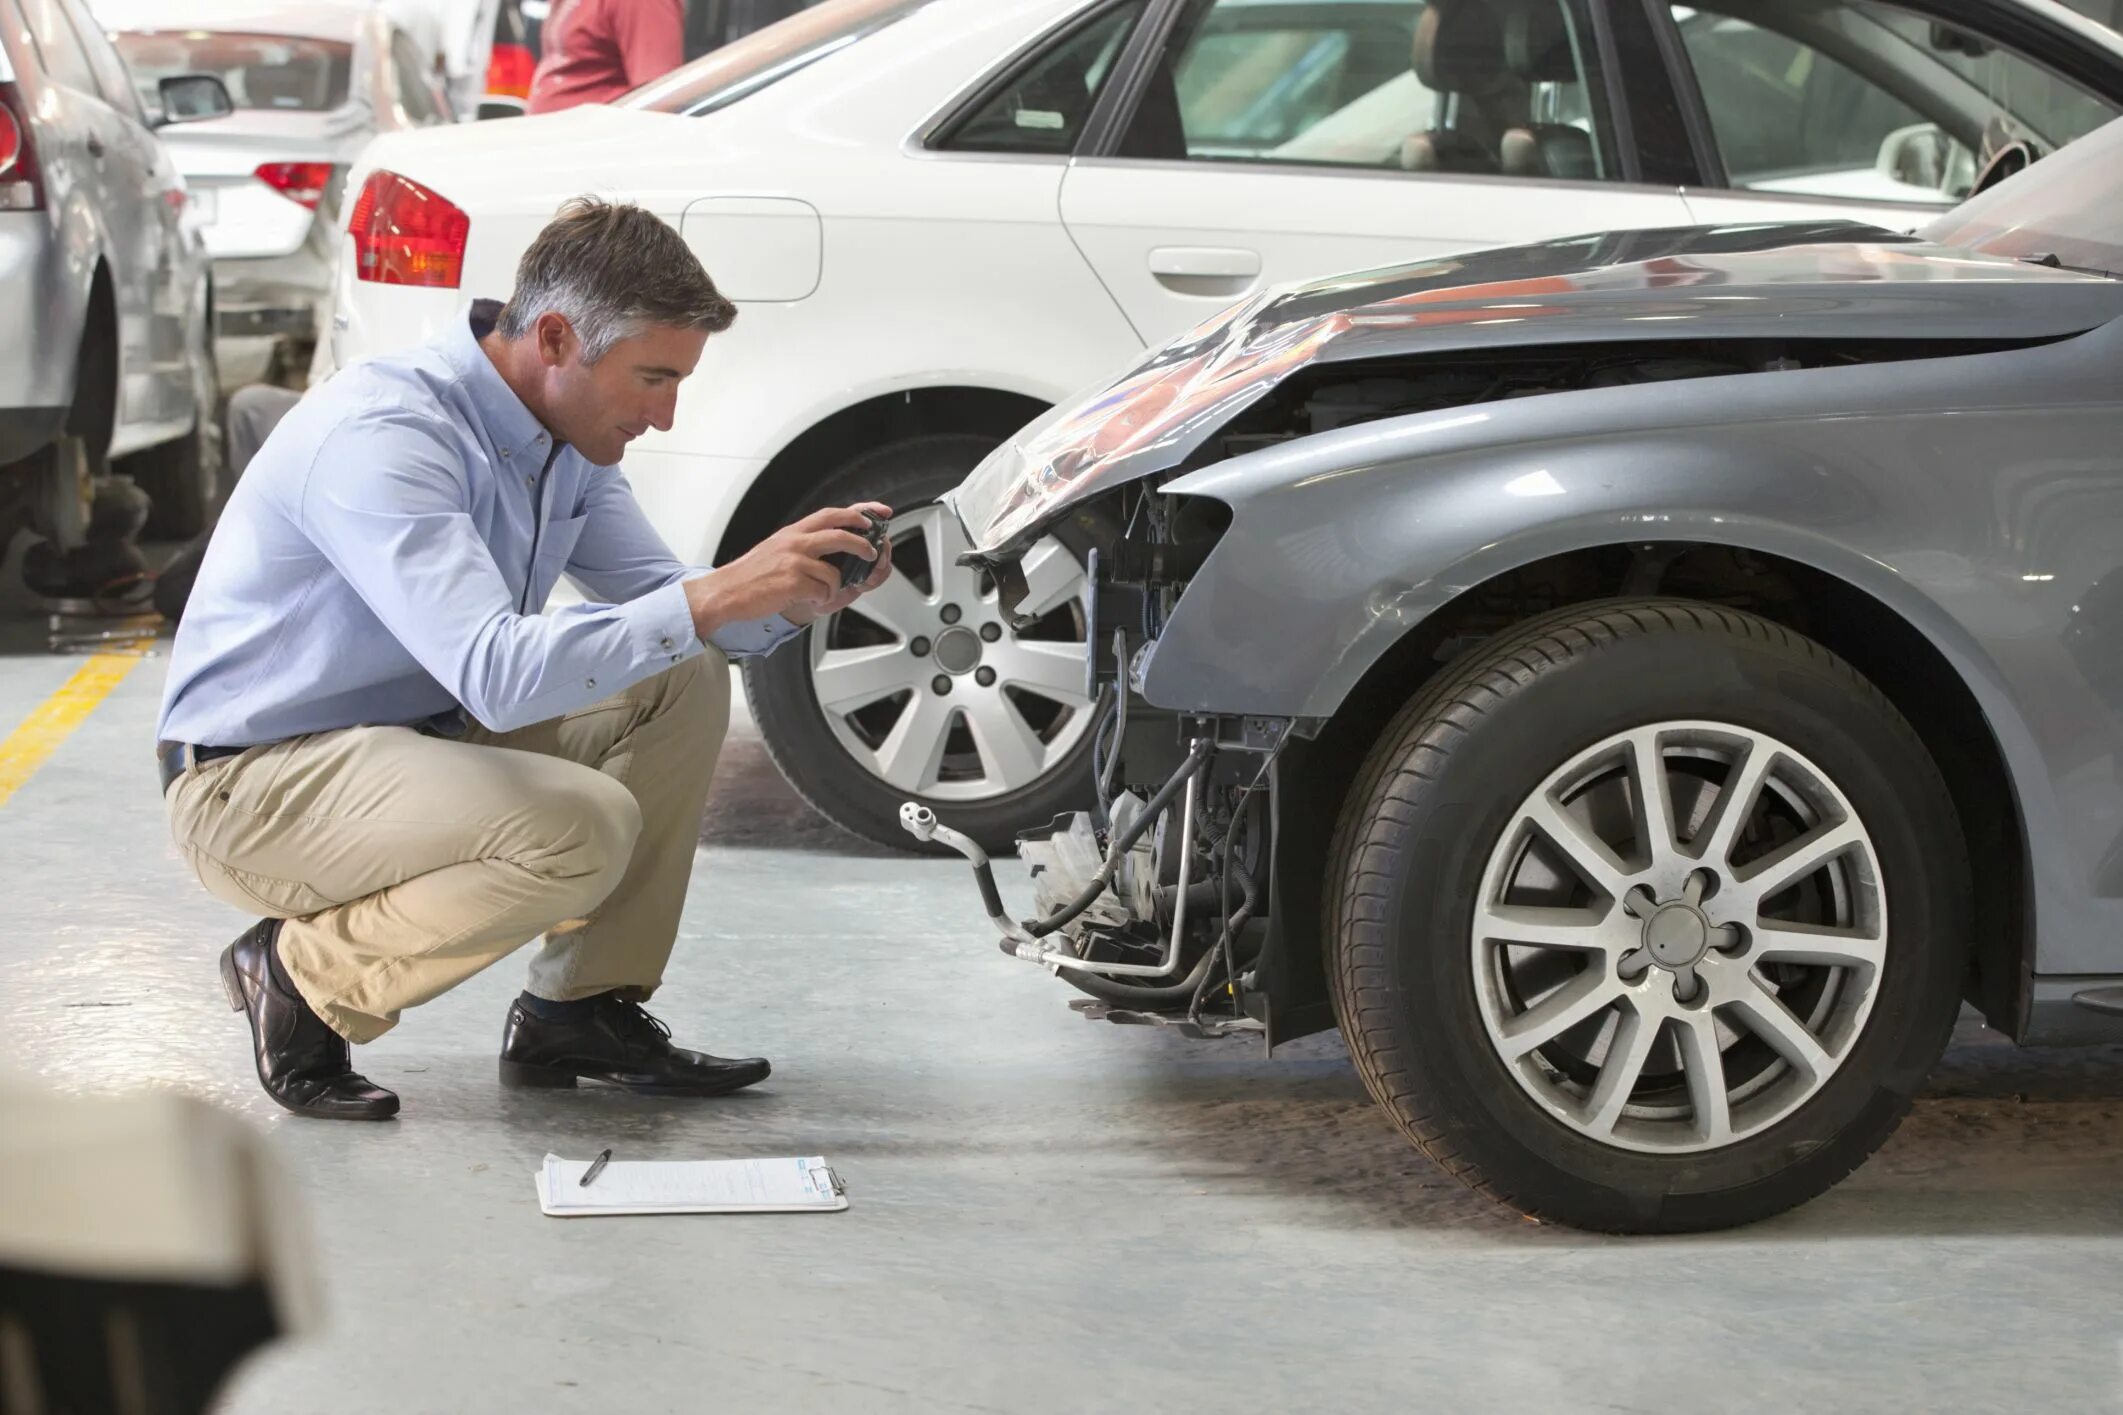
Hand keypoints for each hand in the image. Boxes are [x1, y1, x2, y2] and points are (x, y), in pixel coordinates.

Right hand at [683, 502, 892, 639]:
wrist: (726, 591)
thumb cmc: (751, 575)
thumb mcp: (777, 548)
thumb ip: (802, 543)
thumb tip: (830, 543)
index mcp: (793, 532)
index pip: (831, 514)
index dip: (858, 512)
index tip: (878, 513)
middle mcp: (795, 542)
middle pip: (840, 533)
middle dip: (863, 543)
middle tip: (872, 552)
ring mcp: (794, 561)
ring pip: (834, 571)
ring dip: (837, 585)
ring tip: (827, 591)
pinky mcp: (792, 582)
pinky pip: (823, 590)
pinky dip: (822, 598)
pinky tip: (811, 600)